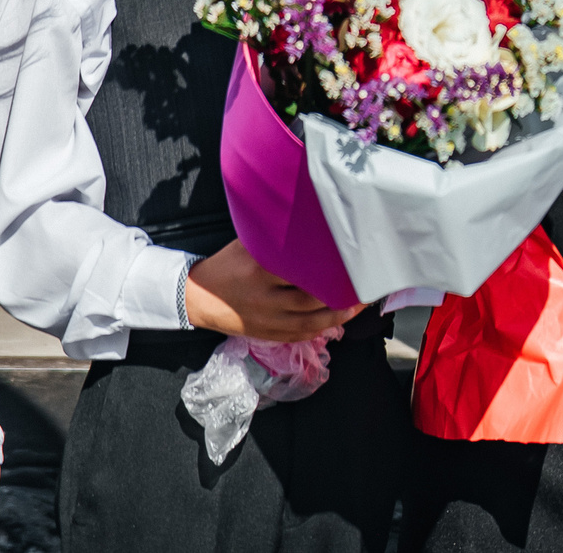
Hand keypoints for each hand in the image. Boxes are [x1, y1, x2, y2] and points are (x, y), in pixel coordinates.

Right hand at [186, 240, 360, 341]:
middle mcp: (264, 298)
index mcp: (260, 271)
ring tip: (360, 305)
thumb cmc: (228, 264)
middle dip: (339, 294)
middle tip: (364, 283)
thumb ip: (275, 241)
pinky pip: (298, 335)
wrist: (198, 297)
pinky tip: (337, 322)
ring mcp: (266, 320)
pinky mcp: (266, 333)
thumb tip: (310, 226)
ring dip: (338, 315)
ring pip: (309, 321)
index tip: (350, 261)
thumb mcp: (247, 245)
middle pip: (310, 299)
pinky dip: (321, 330)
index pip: (300, 270)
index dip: (327, 269)